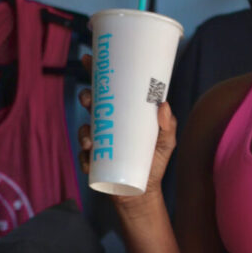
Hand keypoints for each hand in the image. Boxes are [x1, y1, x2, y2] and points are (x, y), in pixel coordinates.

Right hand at [76, 54, 177, 201]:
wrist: (143, 193)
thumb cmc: (155, 163)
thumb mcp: (167, 142)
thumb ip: (168, 126)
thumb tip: (164, 105)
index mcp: (124, 114)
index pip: (109, 90)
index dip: (96, 73)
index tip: (89, 59)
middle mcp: (108, 125)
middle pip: (92, 104)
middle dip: (87, 97)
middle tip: (88, 98)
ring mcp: (99, 142)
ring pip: (84, 129)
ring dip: (83, 131)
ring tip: (90, 140)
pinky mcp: (93, 161)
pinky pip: (83, 156)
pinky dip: (84, 157)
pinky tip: (89, 160)